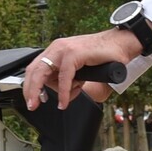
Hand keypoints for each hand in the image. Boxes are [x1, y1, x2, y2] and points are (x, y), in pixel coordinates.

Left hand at [22, 28, 141, 110]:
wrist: (121, 44)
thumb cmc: (103, 57)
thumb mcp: (78, 69)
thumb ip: (66, 78)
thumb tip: (58, 92)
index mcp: (56, 50)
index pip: (35, 68)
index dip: (30, 85)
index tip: (32, 100)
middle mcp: (57, 48)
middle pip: (34, 71)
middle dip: (31, 91)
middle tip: (33, 106)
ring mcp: (64, 49)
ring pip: (45, 74)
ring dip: (54, 92)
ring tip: (70, 96)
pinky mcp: (74, 53)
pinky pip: (64, 77)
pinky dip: (63, 92)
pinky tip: (64, 101)